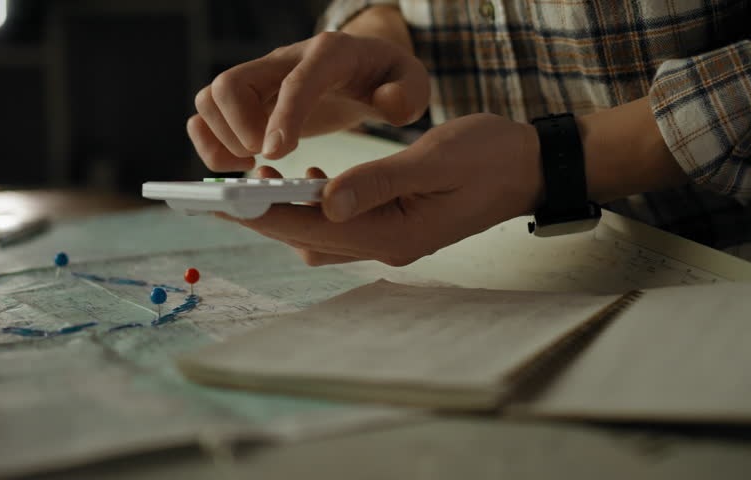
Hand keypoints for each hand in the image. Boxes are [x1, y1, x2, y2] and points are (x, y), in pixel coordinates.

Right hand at [188, 30, 429, 171]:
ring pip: (210, 98)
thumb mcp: (412, 82)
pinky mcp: (248, 99)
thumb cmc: (387, 77)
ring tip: (251, 166)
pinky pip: (208, 115)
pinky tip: (243, 165)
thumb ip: (408, 93)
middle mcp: (284, 60)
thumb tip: (387, 103)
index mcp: (329, 54)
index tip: (274, 153)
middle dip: (237, 129)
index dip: (283, 116)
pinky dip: (211, 143)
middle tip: (264, 160)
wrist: (364, 64)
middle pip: (232, 83)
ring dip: (218, 139)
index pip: (298, 80)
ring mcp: (261, 78)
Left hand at [218, 113, 541, 266]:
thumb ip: (378, 181)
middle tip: (227, 188)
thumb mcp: (433, 161)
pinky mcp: (391, 224)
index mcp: (393, 235)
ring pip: (321, 234)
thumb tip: (325, 200)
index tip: (225, 200)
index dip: (265, 213)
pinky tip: (312, 178)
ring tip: (266, 177)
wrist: (526, 168)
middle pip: (308, 236)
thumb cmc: (488, 159)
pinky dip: (315, 204)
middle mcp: (386, 245)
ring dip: (289, 210)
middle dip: (266, 214)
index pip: (313, 227)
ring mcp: (389, 238)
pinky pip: (340, 223)